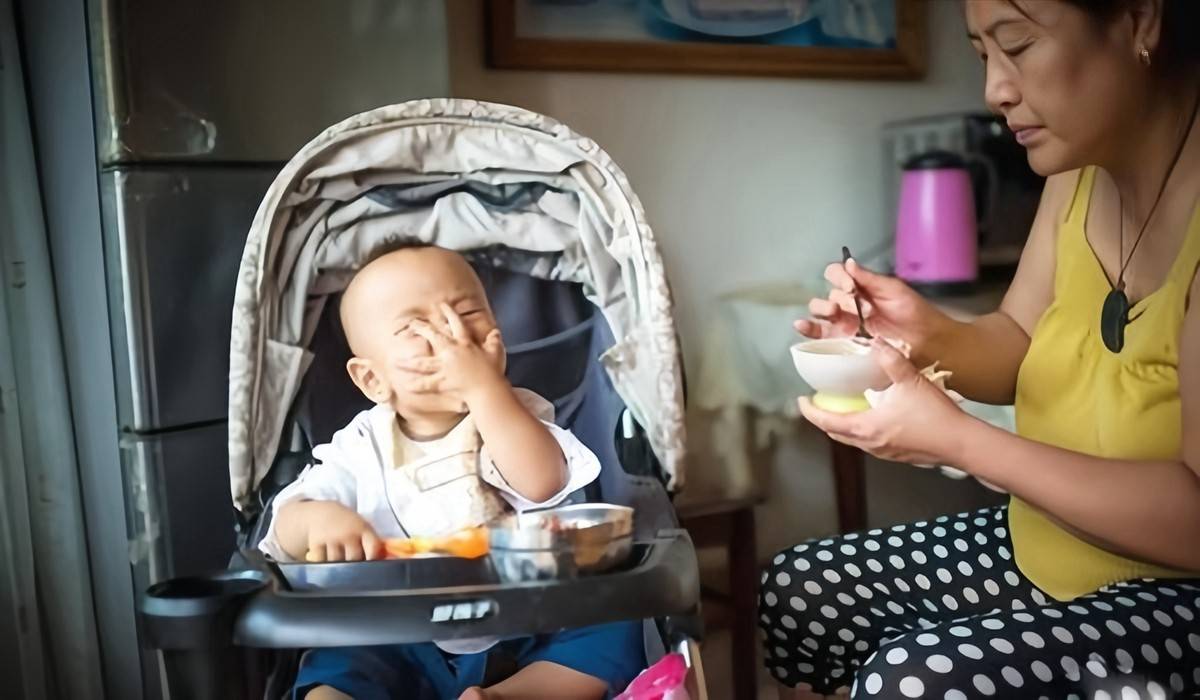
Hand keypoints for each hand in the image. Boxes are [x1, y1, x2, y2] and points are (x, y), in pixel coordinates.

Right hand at [302, 502, 383, 561]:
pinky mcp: (316, 544)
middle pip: (354, 560)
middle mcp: (347, 533)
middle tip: (353, 567)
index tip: (372, 569)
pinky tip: (327, 561)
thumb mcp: (362, 528)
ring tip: (339, 562)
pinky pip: (322, 563)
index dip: (374, 560)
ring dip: (339, 568)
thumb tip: (385, 562)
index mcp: (363, 529)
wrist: (321, 513)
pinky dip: (324, 566)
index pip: (373, 548)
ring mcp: (331, 538)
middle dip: (355, 566)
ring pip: (338, 564)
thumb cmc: (348, 526)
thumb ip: (372, 543)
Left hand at [401, 304, 505, 408]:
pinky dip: (416, 385)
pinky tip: (405, 385)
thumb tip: (496, 332)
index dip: (449, 313)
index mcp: (465, 343)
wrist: (488, 388)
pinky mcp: (441, 381)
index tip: (441, 305)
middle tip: (412, 323)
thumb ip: (494, 341)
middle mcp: (452, 352)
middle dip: (422, 329)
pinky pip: (425, 384)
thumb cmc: (493, 371)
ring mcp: (444, 367)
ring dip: (408, 363)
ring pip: (422, 363)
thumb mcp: (496, 352)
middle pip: (434, 337)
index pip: (457, 324)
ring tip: (395, 361)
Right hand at [795, 258, 949, 358]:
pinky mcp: (842, 341)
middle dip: (839, 298)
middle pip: (828, 293)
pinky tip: (802, 325)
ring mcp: (844, 323)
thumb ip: (869, 278)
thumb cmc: (914, 313)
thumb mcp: (894, 289)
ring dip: (823, 309)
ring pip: (819, 311)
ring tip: (838, 315)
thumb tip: (848, 262)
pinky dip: (807, 328)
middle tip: (858, 306)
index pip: (836, 274)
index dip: (839, 277)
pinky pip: (818, 334)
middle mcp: (849, 304)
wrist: (926, 342)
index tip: (852, 286)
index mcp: (860, 287)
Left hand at [798, 339, 972, 465]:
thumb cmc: (935, 416)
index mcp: (865, 427)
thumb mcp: (910, 380)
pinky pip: (869, 442)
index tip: (801, 400)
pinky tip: (872, 414)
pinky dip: (861, 428)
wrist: (961, 443)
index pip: (826, 421)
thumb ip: (889, 359)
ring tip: (843, 405)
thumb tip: (874, 341)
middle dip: (824, 417)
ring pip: (852, 439)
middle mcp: (869, 444)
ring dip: (843, 423)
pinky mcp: (896, 454)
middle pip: (836, 432)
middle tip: (819, 401)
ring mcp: (883, 452)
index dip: (810, 411)